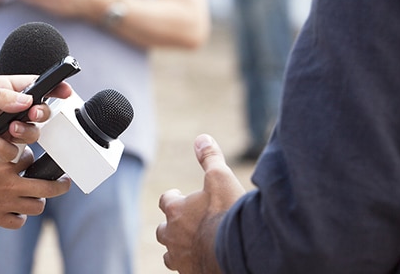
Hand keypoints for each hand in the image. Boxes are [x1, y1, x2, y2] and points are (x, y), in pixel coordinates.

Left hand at [0, 74, 71, 166]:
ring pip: (29, 133)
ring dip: (26, 130)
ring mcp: (0, 132)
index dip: (51, 88)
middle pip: (37, 111)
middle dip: (41, 112)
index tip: (64, 90)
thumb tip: (27, 100)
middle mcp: (3, 111)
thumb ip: (1, 97)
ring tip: (11, 127)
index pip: (32, 86)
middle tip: (34, 112)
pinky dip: (4, 147)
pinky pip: (12, 152)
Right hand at [0, 148, 70, 228]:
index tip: (32, 157)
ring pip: (37, 206)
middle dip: (60, 185)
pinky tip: (15, 211)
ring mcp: (4, 203)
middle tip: (64, 182)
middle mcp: (9, 183)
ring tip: (39, 196)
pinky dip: (19, 217)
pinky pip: (18, 221)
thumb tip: (1, 138)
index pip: (31, 157)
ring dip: (38, 201)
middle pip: (48, 186)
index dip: (31, 156)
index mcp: (4, 162)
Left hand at [156, 134, 245, 273]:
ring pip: (169, 253)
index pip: (165, 200)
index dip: (172, 197)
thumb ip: (210, 158)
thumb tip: (201, 139)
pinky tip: (199, 259)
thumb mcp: (220, 178)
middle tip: (186, 221)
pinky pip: (182, 269)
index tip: (178, 194)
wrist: (236, 251)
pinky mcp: (189, 272)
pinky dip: (188, 263)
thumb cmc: (227, 213)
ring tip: (190, 243)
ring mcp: (180, 256)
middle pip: (163, 229)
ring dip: (177, 246)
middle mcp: (172, 234)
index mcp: (176, 210)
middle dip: (172, 224)